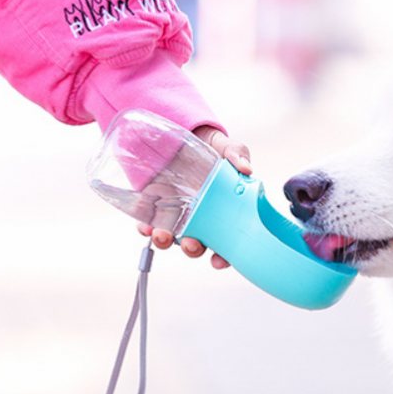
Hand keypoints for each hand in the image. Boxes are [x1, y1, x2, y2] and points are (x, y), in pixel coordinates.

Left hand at [137, 125, 251, 268]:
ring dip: (167, 242)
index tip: (220, 260)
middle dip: (193, 249)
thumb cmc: (211, 146)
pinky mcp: (154, 205)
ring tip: (164, 236)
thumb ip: (238, 155)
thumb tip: (247, 169)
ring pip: (171, 237)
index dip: (225, 255)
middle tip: (192, 245)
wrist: (183, 132)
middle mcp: (199, 216)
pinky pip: (148, 223)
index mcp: (221, 209)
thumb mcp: (227, 147)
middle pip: (197, 243)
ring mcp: (176, 212)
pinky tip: (146, 227)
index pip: (226, 239)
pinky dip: (146, 228)